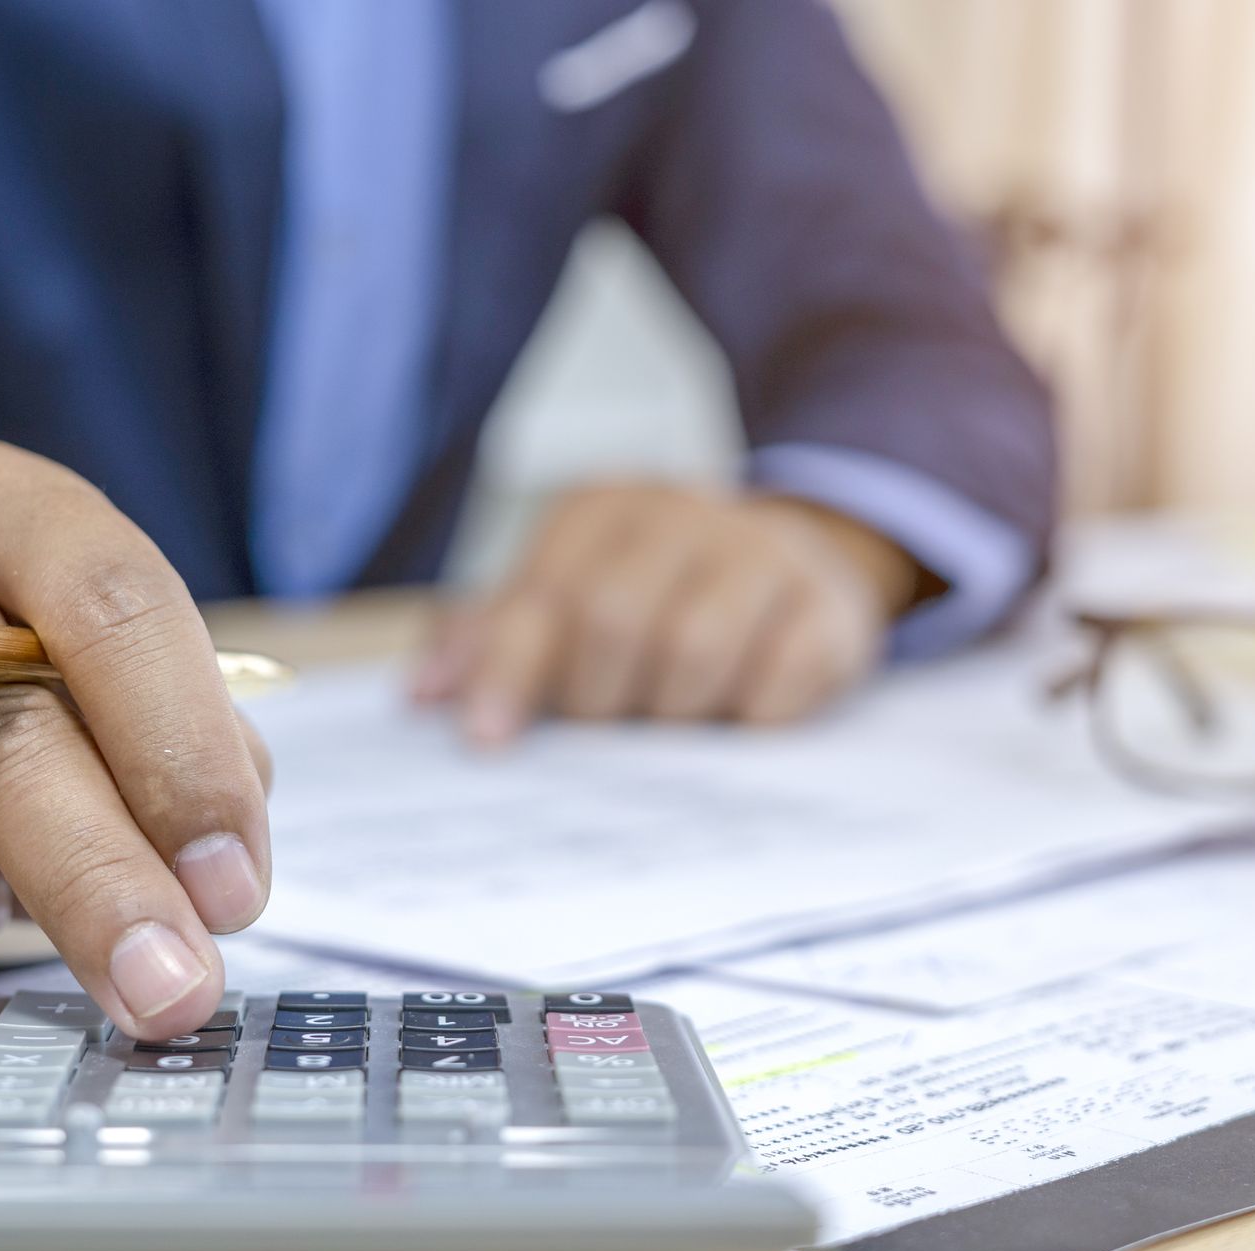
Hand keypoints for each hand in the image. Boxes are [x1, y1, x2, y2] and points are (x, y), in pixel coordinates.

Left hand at [413, 483, 926, 743]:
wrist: (799, 558)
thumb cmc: (661, 591)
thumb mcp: (574, 592)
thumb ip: (496, 636)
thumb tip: (425, 694)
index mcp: (605, 509)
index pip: (546, 592)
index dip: (509, 669)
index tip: (485, 738)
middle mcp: (685, 515)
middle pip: (615, 621)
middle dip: (595, 700)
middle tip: (602, 730)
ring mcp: (764, 556)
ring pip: (694, 651)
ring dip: (669, 712)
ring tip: (668, 722)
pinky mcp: (830, 608)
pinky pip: (779, 680)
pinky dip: (750, 715)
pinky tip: (740, 716)